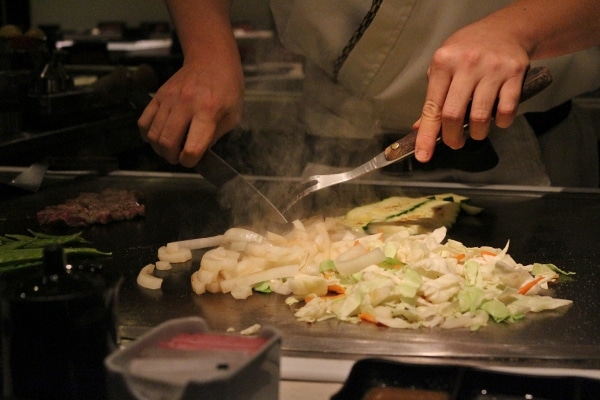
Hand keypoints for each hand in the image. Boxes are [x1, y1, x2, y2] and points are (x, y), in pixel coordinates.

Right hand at [138, 58, 243, 167]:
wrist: (211, 60)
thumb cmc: (227, 89)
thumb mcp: (233, 116)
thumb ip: (215, 137)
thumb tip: (198, 154)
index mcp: (208, 112)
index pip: (192, 147)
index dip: (190, 161)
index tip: (192, 160)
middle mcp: (185, 105)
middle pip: (167, 142)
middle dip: (172, 157)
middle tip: (178, 157)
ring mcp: (168, 99)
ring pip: (153, 134)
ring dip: (160, 148)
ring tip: (170, 147)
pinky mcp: (158, 95)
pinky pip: (143, 121)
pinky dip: (147, 135)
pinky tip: (158, 136)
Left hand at [414, 19, 529, 162]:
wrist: (506, 29)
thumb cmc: (468, 50)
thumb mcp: (444, 65)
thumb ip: (434, 96)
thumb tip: (420, 127)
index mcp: (443, 62)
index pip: (432, 107)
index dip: (426, 135)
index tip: (423, 155)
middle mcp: (467, 64)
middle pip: (453, 115)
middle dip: (452, 138)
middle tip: (455, 142)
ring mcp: (492, 68)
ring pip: (480, 117)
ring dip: (477, 133)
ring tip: (476, 131)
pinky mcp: (514, 74)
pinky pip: (506, 110)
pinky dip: (500, 123)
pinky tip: (496, 120)